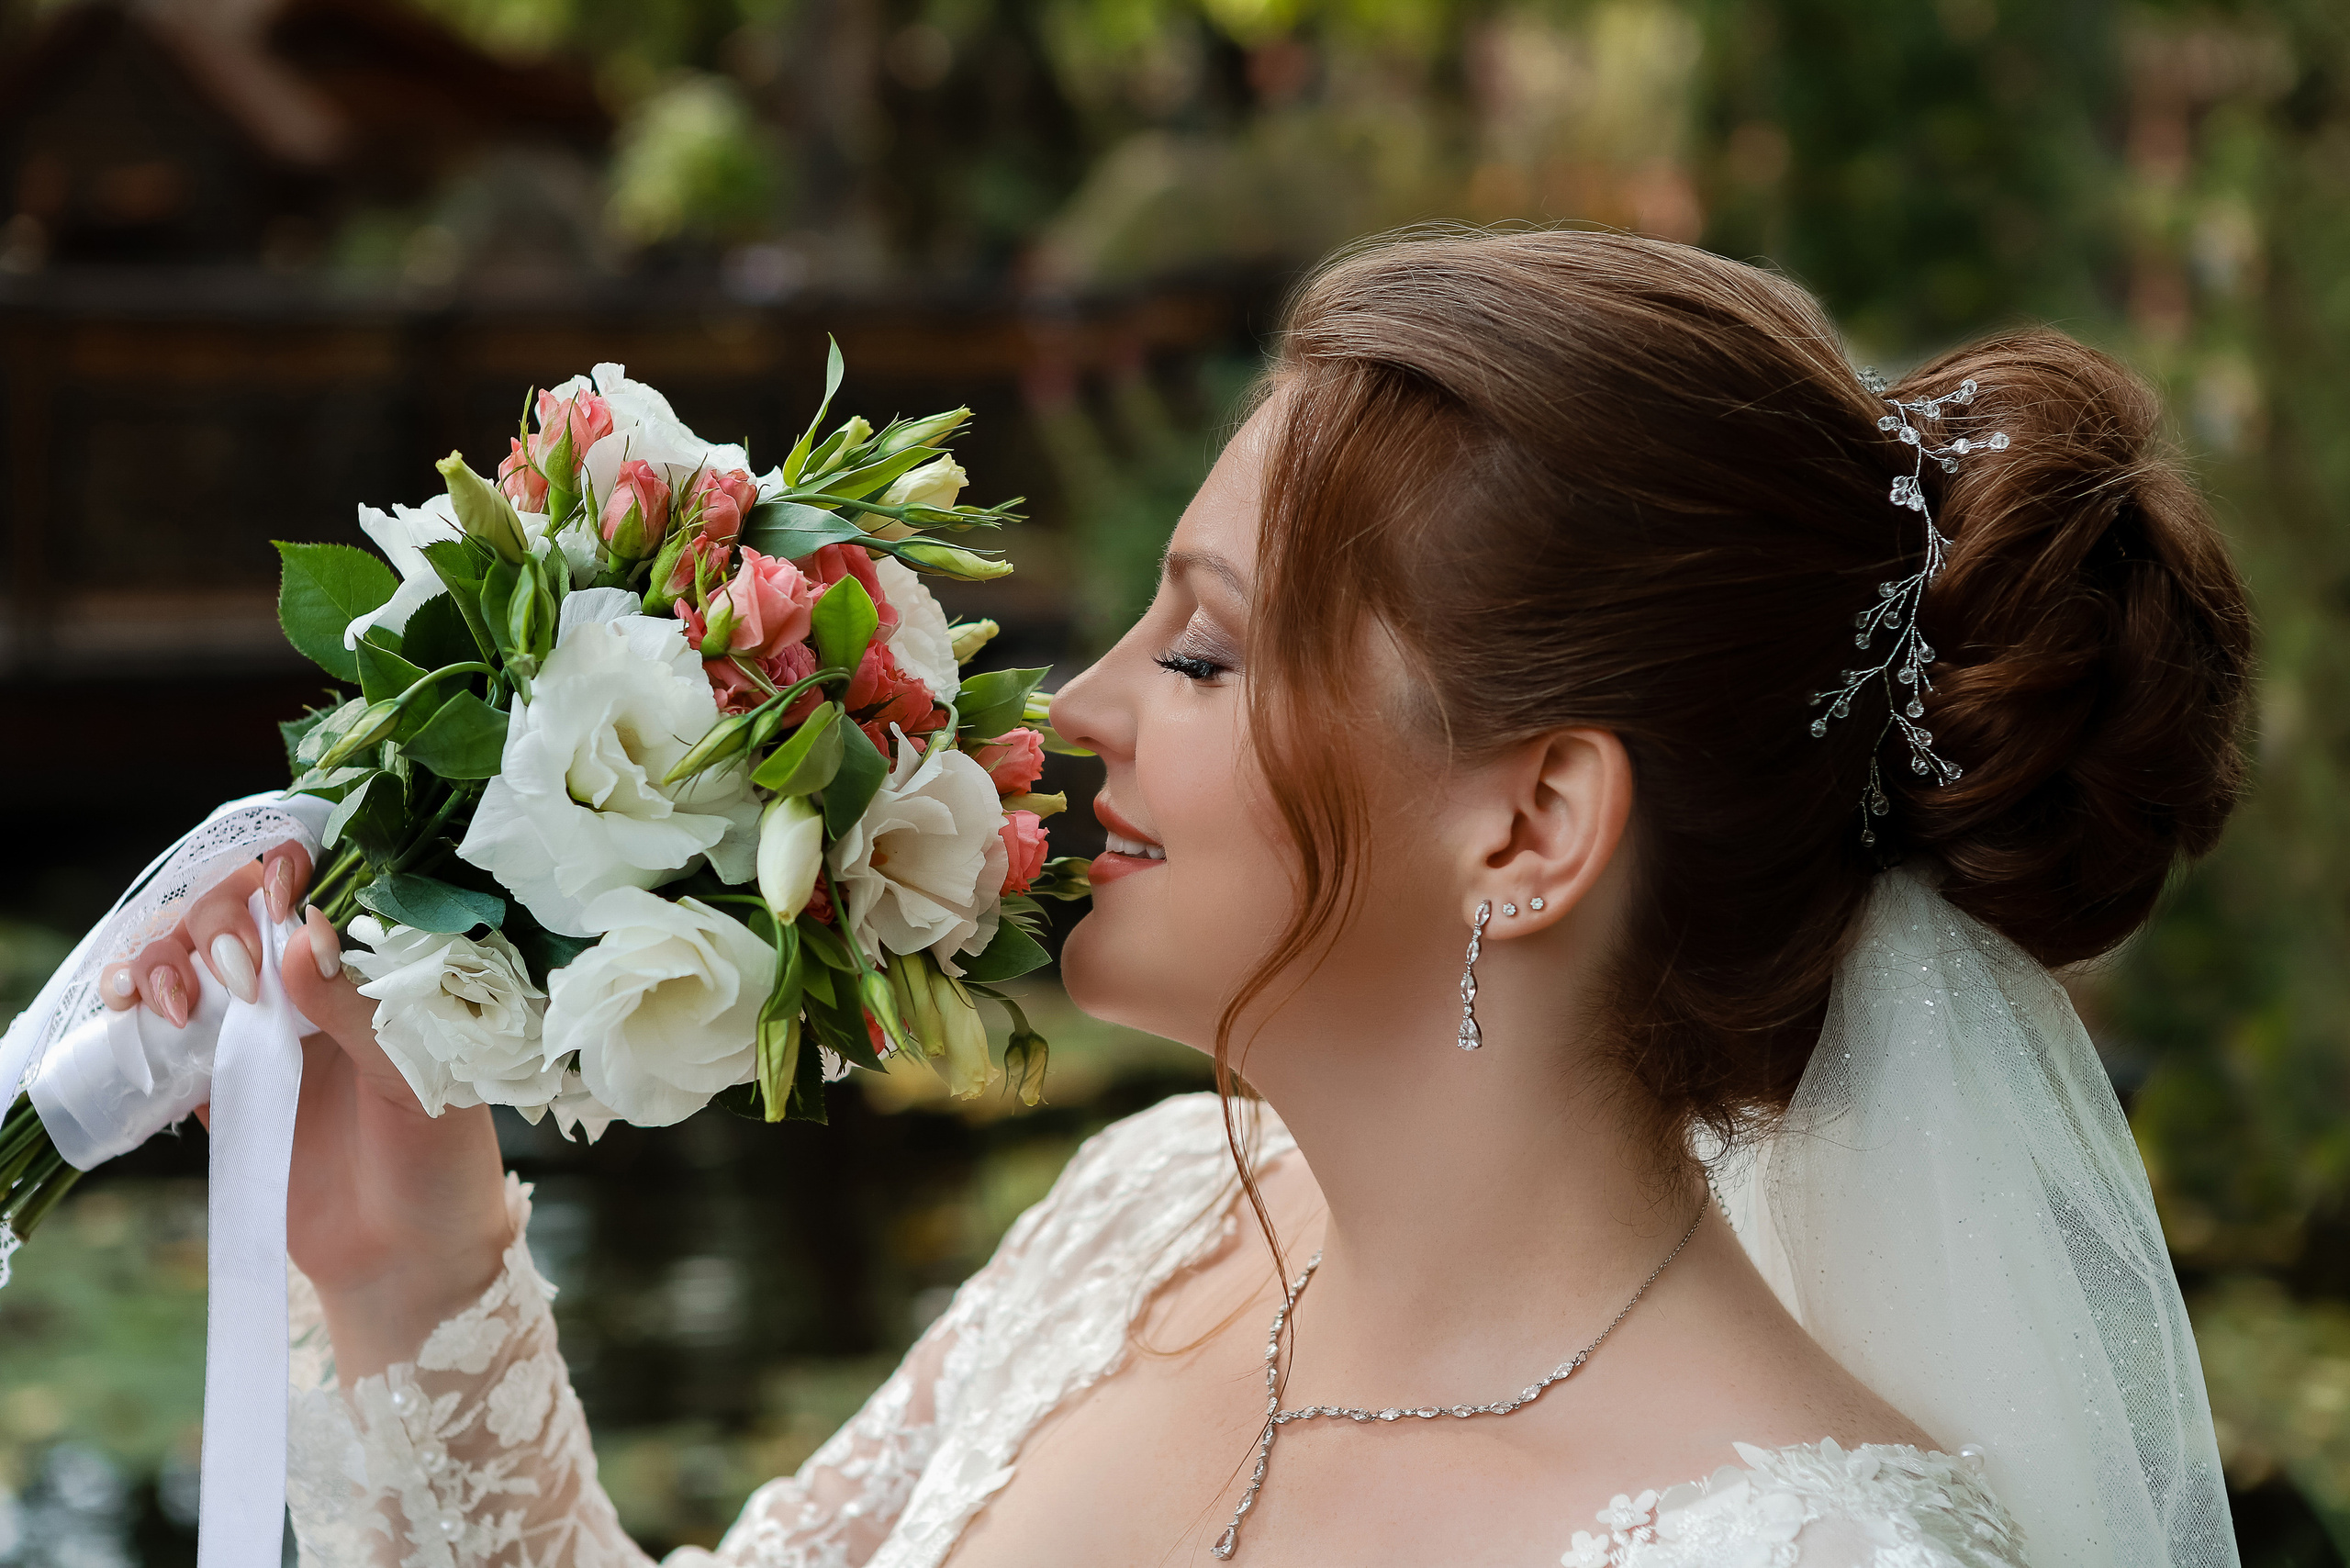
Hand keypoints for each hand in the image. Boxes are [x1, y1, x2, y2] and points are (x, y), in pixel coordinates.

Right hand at [101, 846, 513, 1379]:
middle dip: (217, 921)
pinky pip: (170, 1036)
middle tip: (236, 973)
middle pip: (240, 916)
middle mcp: (316, 994)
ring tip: (179, 999)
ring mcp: (266, 1038)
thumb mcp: (421, 1079)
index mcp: (375, 976)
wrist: (408, 1261)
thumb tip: (302, 937)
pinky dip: (142, 1012)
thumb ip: (362, 1010)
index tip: (274, 889)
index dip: (284, 876)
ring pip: (194, 964)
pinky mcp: (224, 1089)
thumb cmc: (442, 1162)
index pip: (318, 894)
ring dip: (168, 959)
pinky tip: (140, 1013)